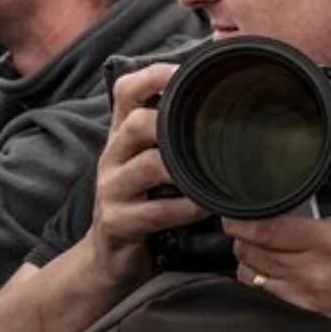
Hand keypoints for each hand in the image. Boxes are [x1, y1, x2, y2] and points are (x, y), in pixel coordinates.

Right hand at [84, 62, 207, 288]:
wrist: (110, 257)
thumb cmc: (143, 203)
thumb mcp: (150, 164)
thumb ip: (172, 136)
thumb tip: (220, 102)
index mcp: (120, 135)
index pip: (125, 90)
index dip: (153, 76)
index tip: (186, 74)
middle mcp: (112, 156)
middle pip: (135, 124)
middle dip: (172, 124)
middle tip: (207, 132)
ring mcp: (111, 190)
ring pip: (147, 166)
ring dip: (184, 169)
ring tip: (212, 174)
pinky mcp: (118, 222)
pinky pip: (156, 212)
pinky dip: (186, 208)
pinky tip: (205, 207)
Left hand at [221, 136, 330, 331]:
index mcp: (326, 240)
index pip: (270, 231)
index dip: (244, 220)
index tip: (235, 209)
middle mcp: (309, 266)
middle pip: (252, 248)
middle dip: (239, 231)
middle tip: (237, 217)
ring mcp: (300, 287)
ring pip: (251, 266)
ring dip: (243, 248)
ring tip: (248, 234)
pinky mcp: (295, 300)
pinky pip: (258, 285)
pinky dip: (250, 269)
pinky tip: (258, 258)